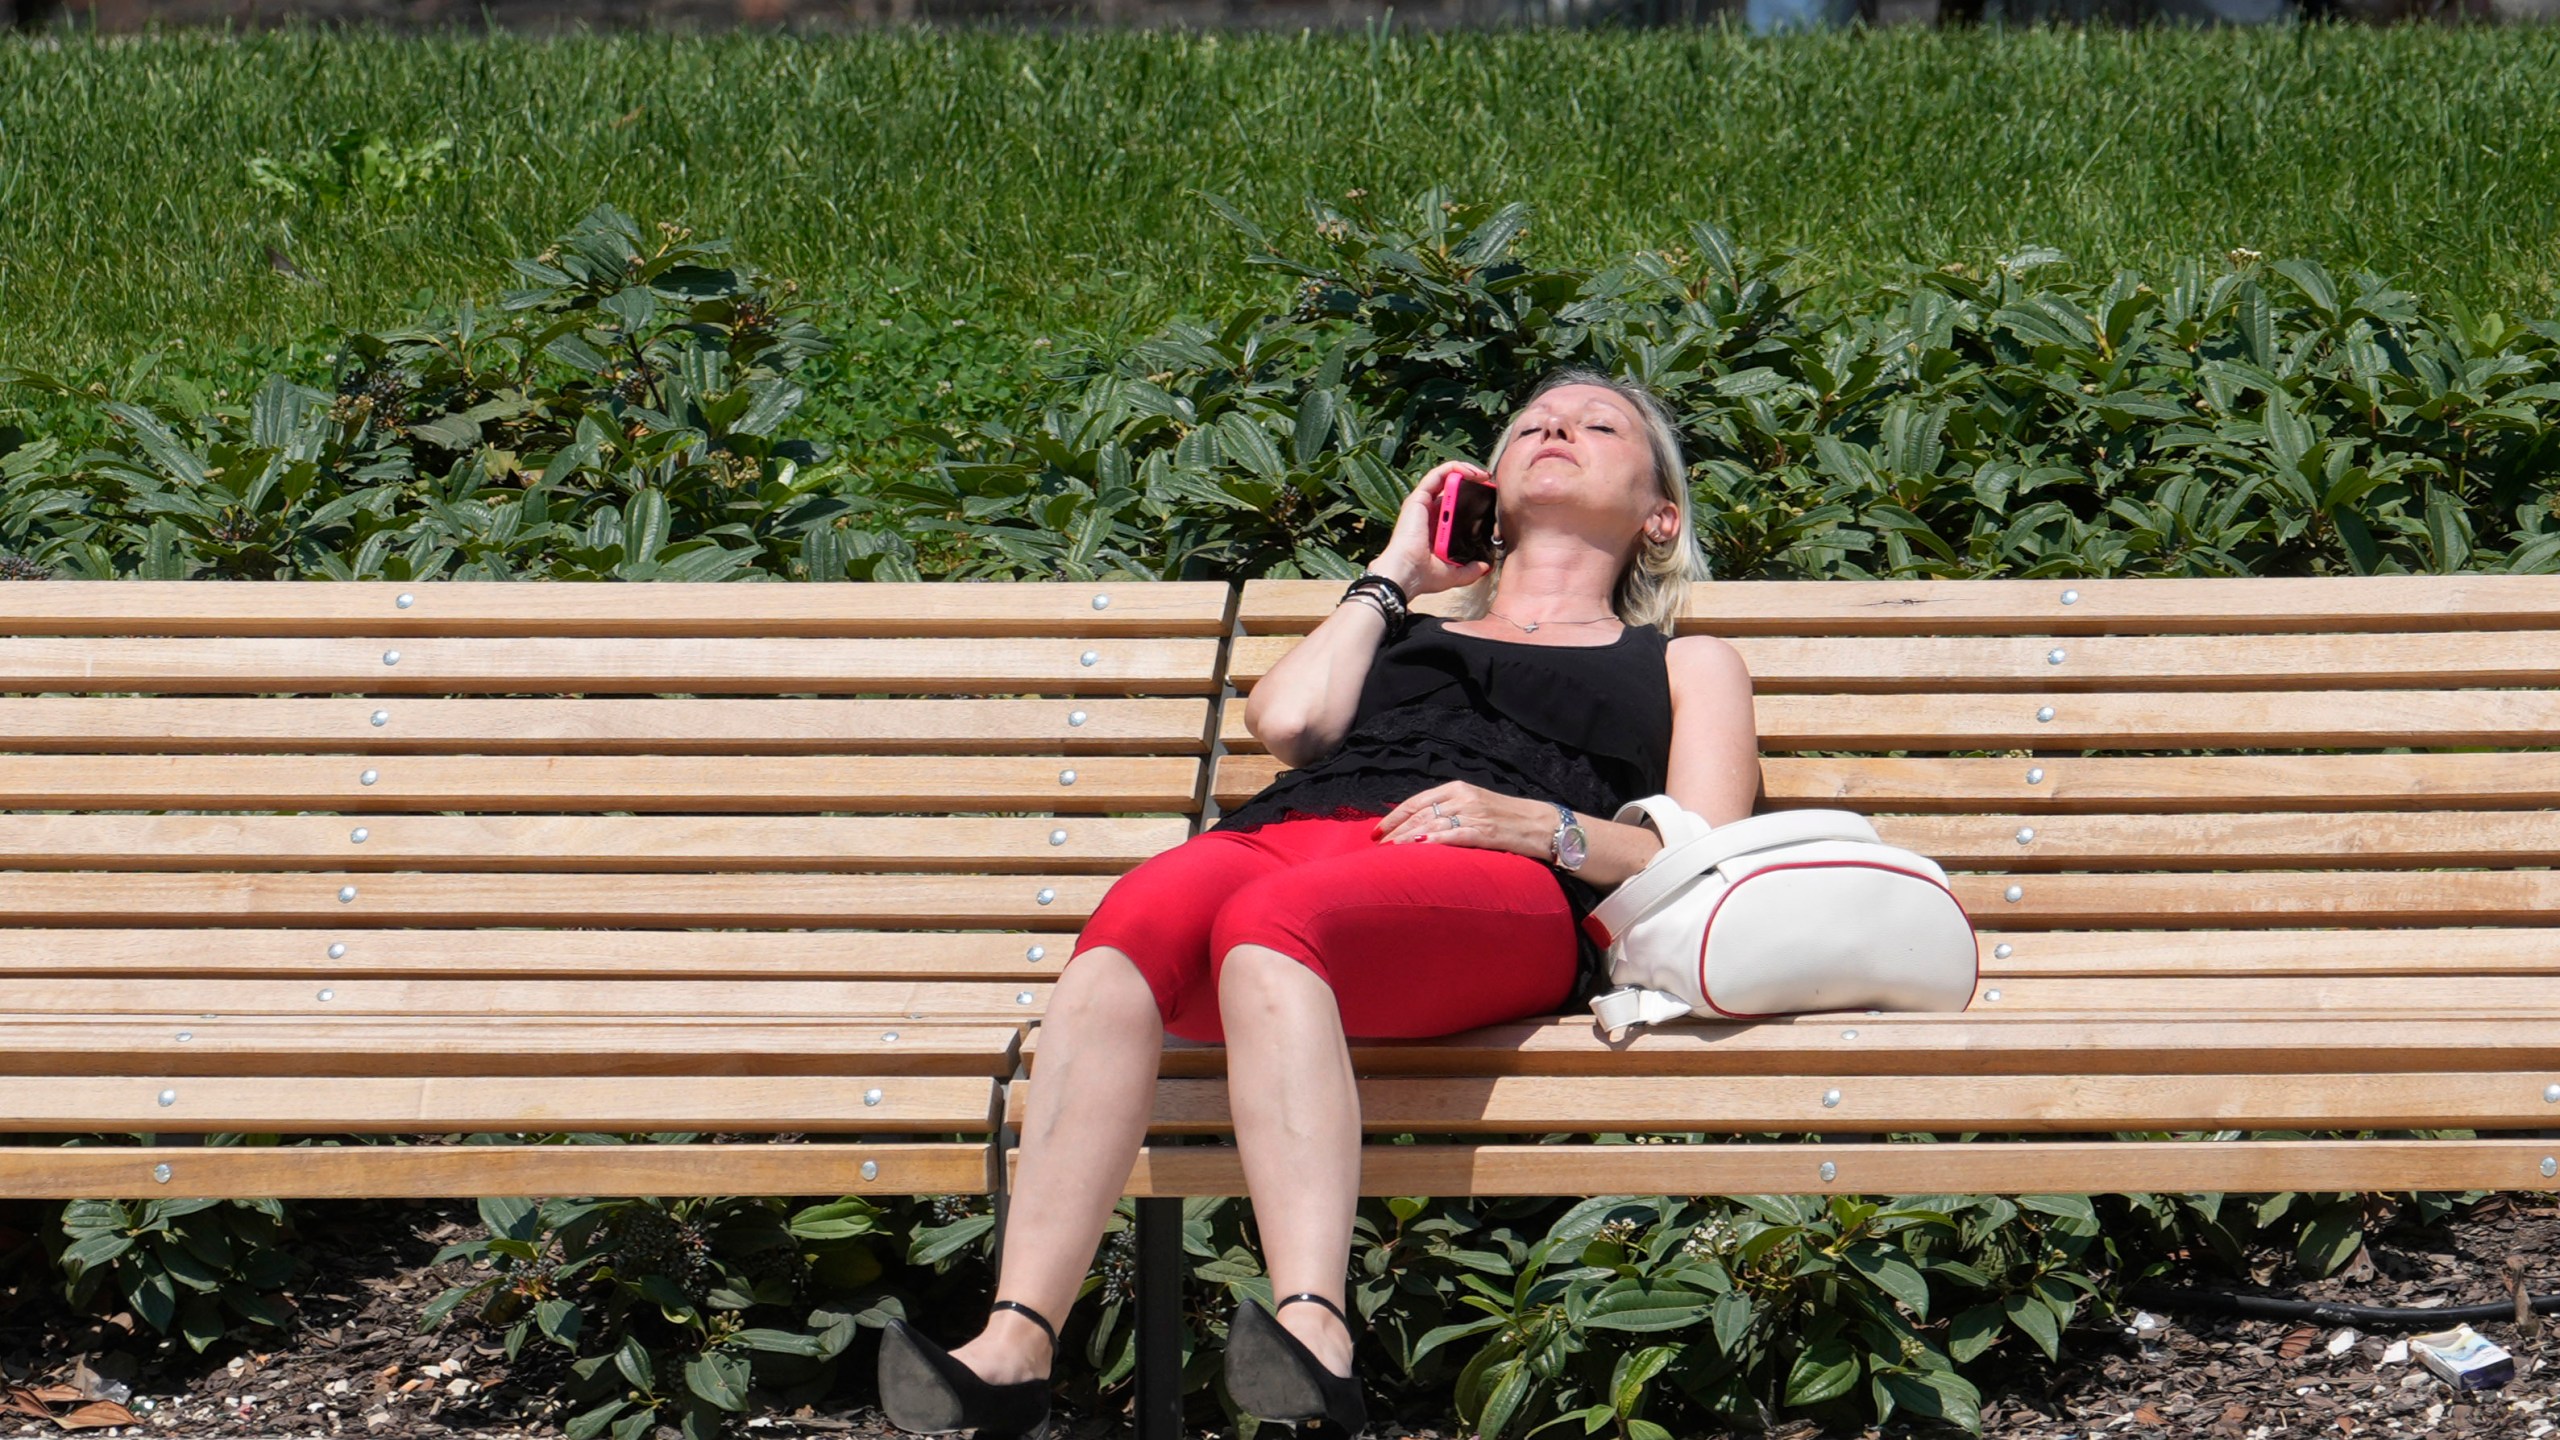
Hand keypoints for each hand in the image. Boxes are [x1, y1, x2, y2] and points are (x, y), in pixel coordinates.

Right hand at [1365, 461, 1496, 597]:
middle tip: (1490, 484)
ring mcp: (1423, 504)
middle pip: (1451, 489)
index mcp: (1436, 528)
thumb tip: (1486, 566)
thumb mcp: (1455, 574)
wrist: (1408, 574)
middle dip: (1472, 482)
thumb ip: (1471, 570)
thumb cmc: (1424, 576)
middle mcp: (1429, 514)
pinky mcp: (1418, 498)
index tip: (1490, 500)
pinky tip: (1472, 473)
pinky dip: (1455, 468)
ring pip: (1445, 477)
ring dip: (1466, 470)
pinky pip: (1437, 475)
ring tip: (1484, 475)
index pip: (1454, 506)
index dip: (1472, 498)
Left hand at [1371, 781, 1553, 858]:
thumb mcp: (1476, 806)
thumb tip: (1419, 826)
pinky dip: (1432, 843)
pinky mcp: (1485, 832)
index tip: (1377, 831)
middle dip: (1396, 831)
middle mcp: (1463, 797)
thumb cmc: (1508, 819)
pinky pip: (1452, 836)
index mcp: (1458, 788)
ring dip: (1407, 840)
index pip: (1417, 801)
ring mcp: (1474, 814)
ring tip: (1389, 852)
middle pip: (1420, 814)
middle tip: (1377, 846)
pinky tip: (1416, 850)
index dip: (1394, 816)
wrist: (1543, 825)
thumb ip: (1450, 811)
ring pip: (1431, 825)